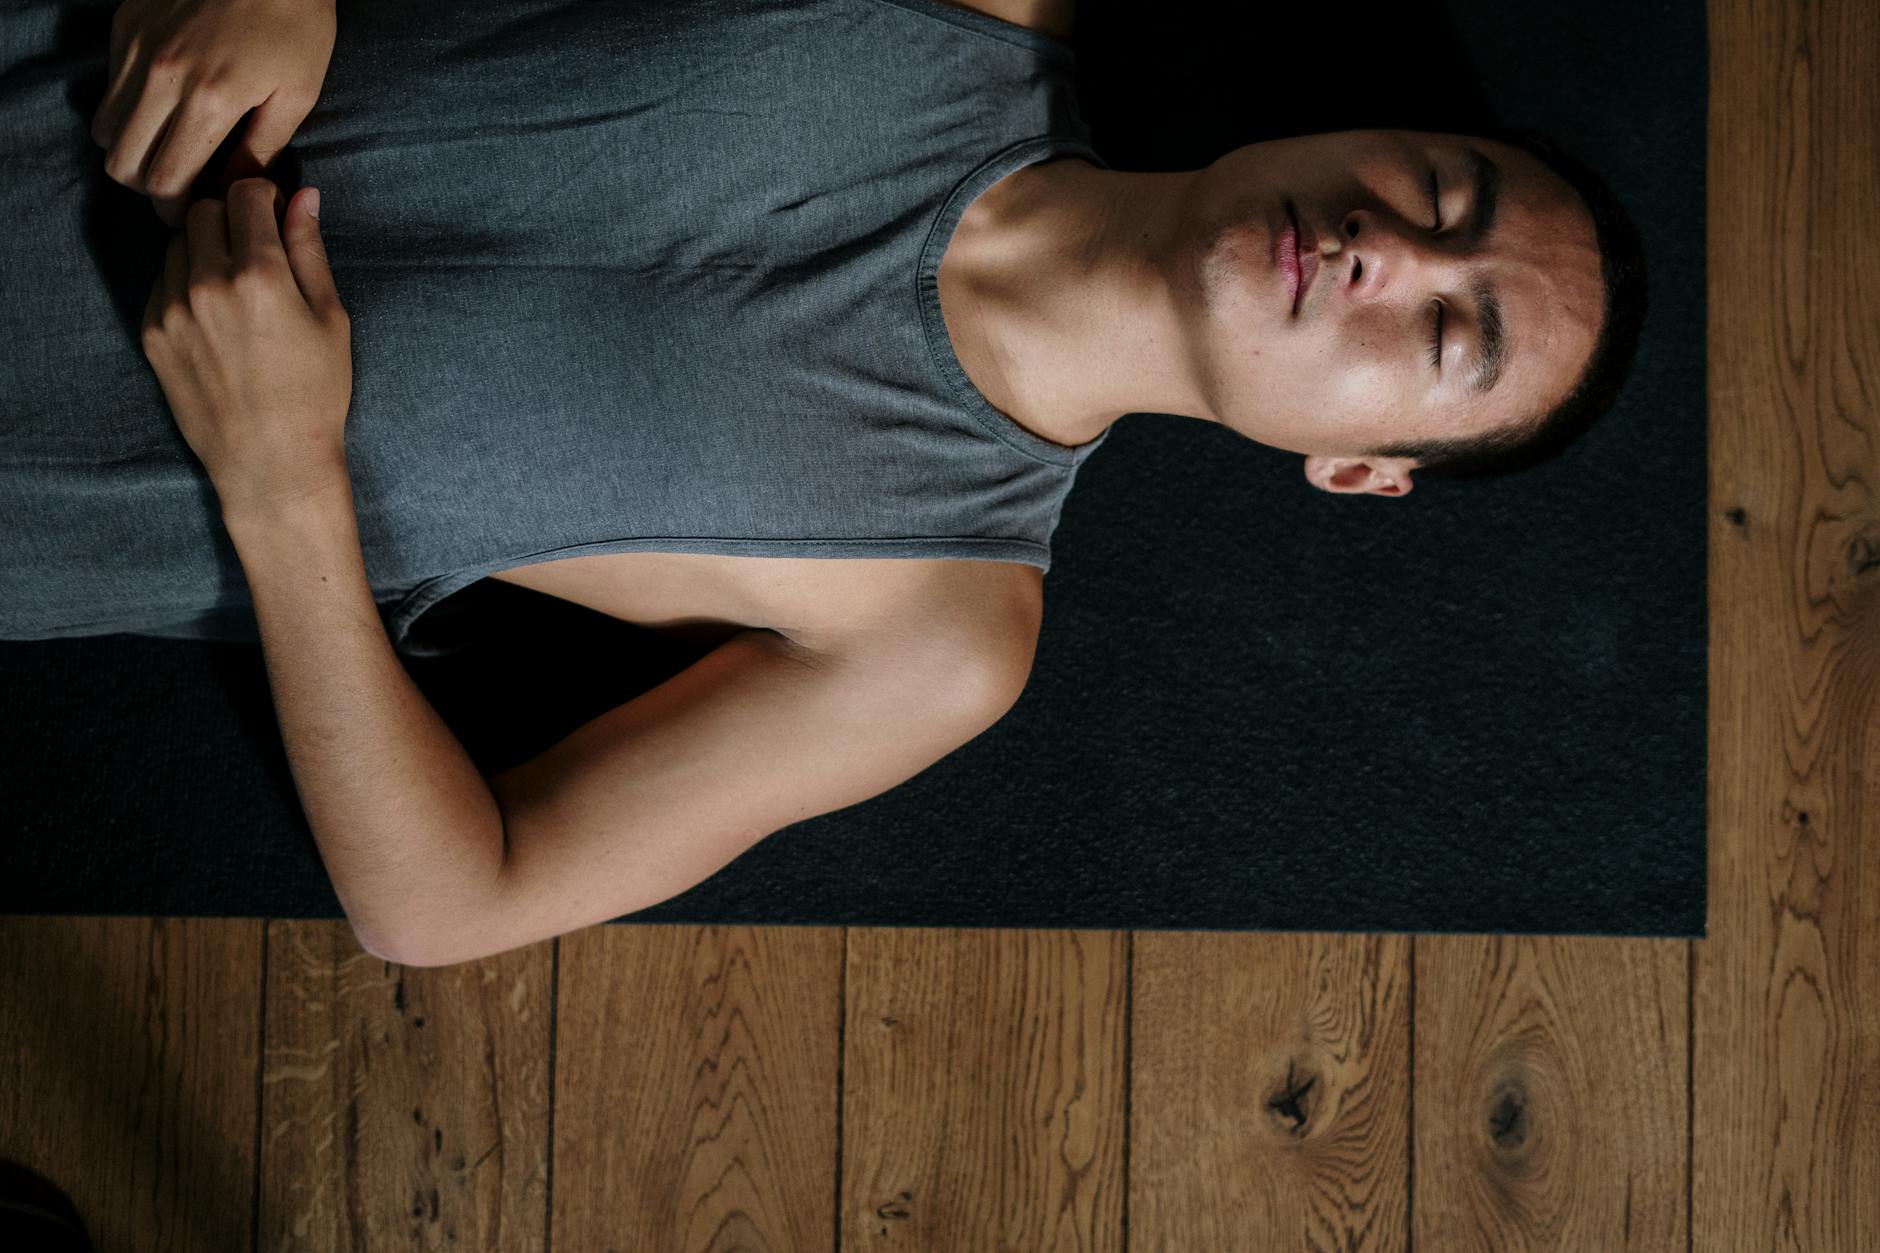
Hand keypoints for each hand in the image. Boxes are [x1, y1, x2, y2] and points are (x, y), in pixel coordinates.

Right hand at [92, 0, 336, 227]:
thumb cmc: (296, 29)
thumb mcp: (297, 95)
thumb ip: (261, 149)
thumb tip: (234, 192)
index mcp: (209, 100)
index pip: (165, 181)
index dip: (175, 210)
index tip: (193, 213)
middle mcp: (162, 76)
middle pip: (122, 164)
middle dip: (147, 188)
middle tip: (176, 190)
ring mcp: (137, 49)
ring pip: (107, 129)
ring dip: (132, 151)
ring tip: (167, 151)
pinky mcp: (125, 26)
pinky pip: (109, 88)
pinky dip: (128, 110)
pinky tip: (163, 109)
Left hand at [142, 178, 352, 519]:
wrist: (271, 460)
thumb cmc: (314, 393)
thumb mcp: (330, 319)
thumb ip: (310, 251)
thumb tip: (303, 196)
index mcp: (260, 274)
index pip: (245, 193)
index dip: (264, 197)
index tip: (274, 214)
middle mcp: (208, 283)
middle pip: (204, 211)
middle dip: (230, 219)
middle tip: (255, 251)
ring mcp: (173, 308)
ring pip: (178, 244)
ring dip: (204, 250)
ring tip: (233, 288)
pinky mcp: (153, 332)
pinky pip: (163, 282)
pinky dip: (186, 284)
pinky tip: (216, 318)